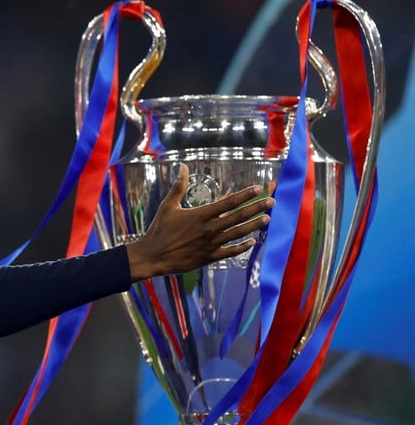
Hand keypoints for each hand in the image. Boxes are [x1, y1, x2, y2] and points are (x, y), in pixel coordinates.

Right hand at [126, 164, 274, 281]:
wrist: (153, 256)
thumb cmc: (159, 229)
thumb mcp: (168, 205)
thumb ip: (179, 186)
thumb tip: (182, 166)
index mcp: (201, 214)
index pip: (229, 202)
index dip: (245, 195)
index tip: (258, 189)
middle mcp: (210, 228)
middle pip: (239, 216)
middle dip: (257, 208)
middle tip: (272, 202)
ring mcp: (211, 244)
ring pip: (238, 233)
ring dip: (254, 225)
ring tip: (267, 219)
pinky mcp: (209, 257)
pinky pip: (230, 251)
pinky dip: (242, 246)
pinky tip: (251, 242)